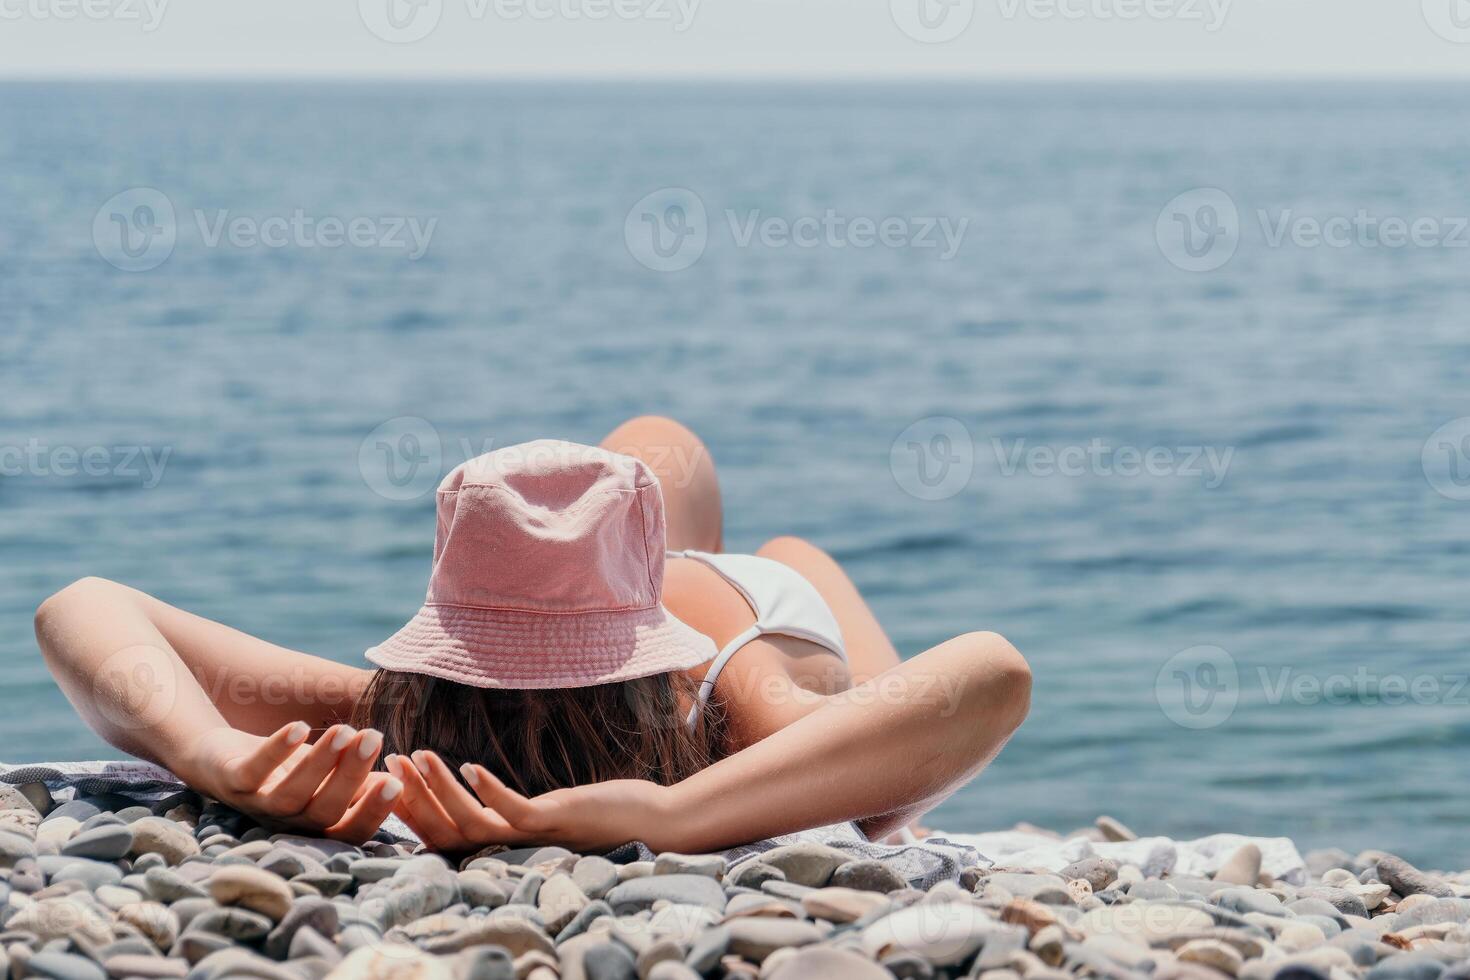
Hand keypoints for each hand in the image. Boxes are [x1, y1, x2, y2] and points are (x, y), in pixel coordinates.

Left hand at [189, 722, 401, 841]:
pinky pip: (253, 771)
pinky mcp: (232, 781)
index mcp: (317, 824)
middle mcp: (289, 822)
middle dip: (351, 776)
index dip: (374, 811)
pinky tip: (298, 728)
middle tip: (375, 739)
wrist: (219, 760)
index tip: (398, 783)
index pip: (351, 829)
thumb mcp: (326, 778)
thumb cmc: (285, 771)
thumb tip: (402, 780)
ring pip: (292, 793)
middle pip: (324, 810)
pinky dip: (276, 750)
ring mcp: (258, 804)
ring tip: (346, 730)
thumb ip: (359, 782)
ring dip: (320, 762)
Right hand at [384, 750, 675, 853]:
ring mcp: (533, 836)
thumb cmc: (601, 813)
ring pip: (471, 820)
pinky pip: (516, 810)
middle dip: (412, 796)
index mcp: (506, 843)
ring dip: (440, 788)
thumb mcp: (545, 809)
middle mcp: (512, 846)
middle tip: (386, 762)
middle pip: (446, 829)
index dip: (411, 810)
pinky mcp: (557, 821)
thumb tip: (485, 786)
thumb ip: (513, 806)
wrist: (653, 823)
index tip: (382, 781)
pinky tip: (470, 765)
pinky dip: (490, 790)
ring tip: (416, 756)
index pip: (444, 833)